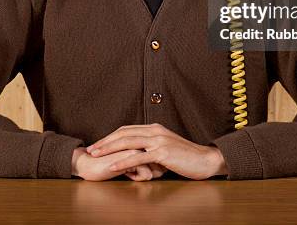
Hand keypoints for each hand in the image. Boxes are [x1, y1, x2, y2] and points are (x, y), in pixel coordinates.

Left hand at [85, 124, 227, 180]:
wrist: (206, 161)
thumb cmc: (186, 158)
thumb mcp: (166, 150)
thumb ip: (151, 150)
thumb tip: (138, 158)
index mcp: (154, 128)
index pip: (127, 130)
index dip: (111, 136)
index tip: (98, 144)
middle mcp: (155, 131)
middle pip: (123, 133)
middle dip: (104, 141)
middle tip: (90, 149)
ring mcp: (158, 140)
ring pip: (127, 142)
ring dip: (108, 149)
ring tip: (95, 155)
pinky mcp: (162, 153)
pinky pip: (138, 157)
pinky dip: (123, 162)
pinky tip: (112, 167)